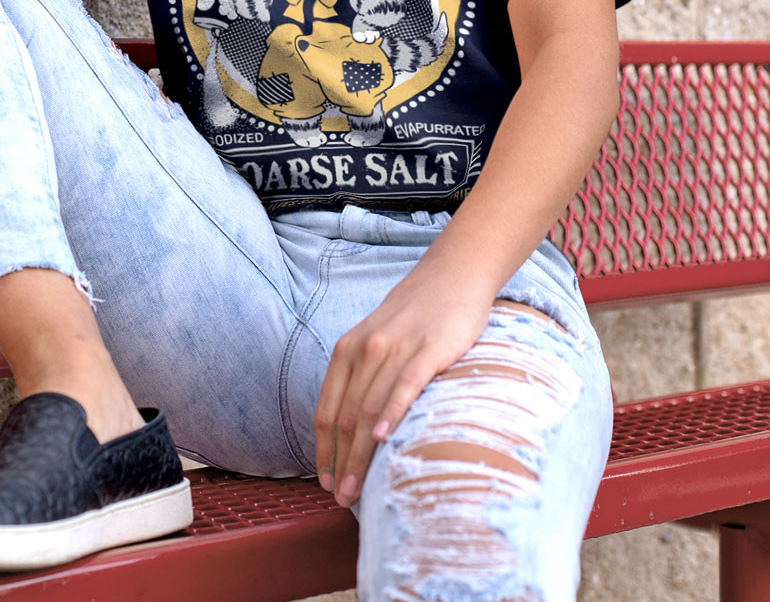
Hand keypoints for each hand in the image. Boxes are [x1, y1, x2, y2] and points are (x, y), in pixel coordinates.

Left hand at [313, 264, 495, 507]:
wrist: (451, 275)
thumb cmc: (414, 315)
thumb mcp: (376, 340)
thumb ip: (362, 376)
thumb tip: (352, 428)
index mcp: (347, 349)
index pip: (326, 409)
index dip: (322, 450)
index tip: (325, 482)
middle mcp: (365, 349)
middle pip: (345, 416)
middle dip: (340, 462)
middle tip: (341, 498)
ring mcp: (396, 349)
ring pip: (370, 409)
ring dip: (360, 454)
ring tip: (358, 488)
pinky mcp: (428, 350)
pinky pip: (404, 386)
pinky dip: (390, 414)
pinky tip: (382, 440)